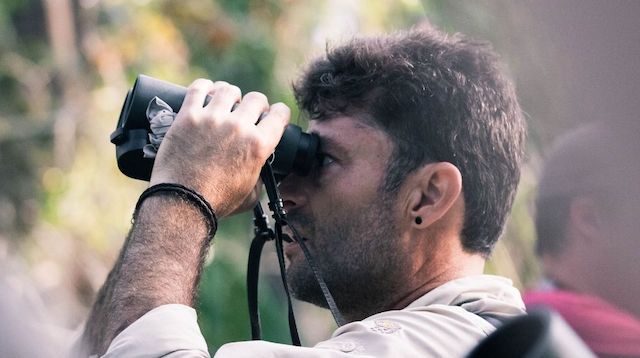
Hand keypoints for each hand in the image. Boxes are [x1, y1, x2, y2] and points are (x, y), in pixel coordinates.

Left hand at [149, 79, 288, 216]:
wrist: (182, 203)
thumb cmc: (216, 203)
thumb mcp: (250, 195)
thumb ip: (260, 178)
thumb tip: (260, 170)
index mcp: (258, 145)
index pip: (280, 114)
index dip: (279, 113)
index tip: (272, 116)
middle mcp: (238, 127)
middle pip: (256, 98)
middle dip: (255, 105)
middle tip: (247, 113)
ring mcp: (212, 119)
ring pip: (228, 90)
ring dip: (230, 95)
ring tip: (224, 103)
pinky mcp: (188, 116)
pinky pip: (198, 88)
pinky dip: (204, 87)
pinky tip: (205, 92)